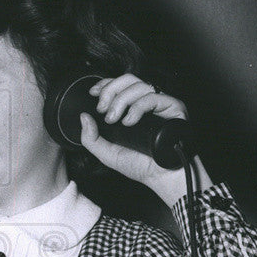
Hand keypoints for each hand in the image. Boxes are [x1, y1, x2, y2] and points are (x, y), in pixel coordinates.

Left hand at [80, 74, 211, 204]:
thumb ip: (90, 138)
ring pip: (139, 86)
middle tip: (102, 110)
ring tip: (115, 121)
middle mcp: (147, 103)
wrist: (161, 177)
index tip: (93, 93)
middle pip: (128, 79)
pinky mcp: (173, 107)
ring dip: (121, 101)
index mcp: (133, 108)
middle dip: (110, 91)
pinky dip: (137, 107)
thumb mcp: (107, 153)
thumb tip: (83, 116)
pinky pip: (153, 97)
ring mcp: (160, 104)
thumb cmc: (140, 165)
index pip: (120, 85)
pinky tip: (130, 122)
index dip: (106, 84)